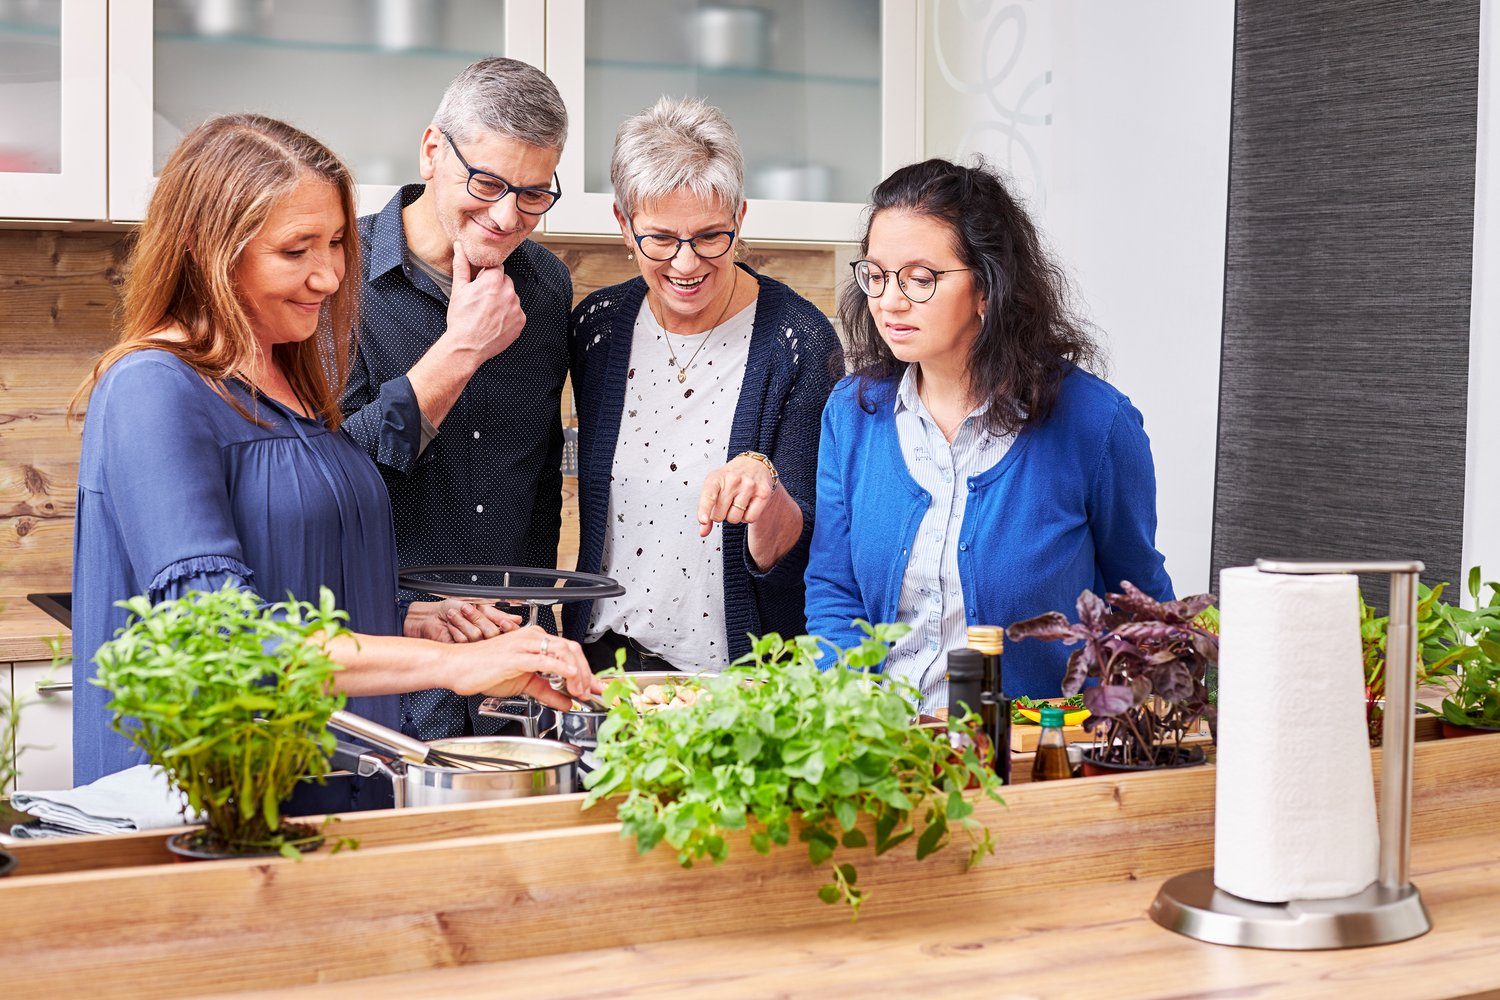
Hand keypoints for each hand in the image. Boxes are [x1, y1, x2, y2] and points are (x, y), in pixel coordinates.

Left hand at [404, 599, 520, 642]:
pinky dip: (455, 630)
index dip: (508, 628)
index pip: (508, 632)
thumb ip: (498, 614)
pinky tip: (450, 626)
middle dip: (478, 618)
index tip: (504, 622)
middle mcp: (483, 638)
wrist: (430, 616)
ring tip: (454, 615)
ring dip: (463, 622)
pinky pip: (464, 642)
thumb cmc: (451, 607)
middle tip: (467, 609)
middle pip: (492, 634)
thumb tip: (517, 619)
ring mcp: (472, 647)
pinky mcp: (461, 652)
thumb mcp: (479, 606)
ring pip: (477, 637)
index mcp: (491, 627)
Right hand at [440, 625, 601, 710]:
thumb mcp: (524, 684)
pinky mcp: (517, 656)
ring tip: (581, 691)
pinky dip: (562, 669)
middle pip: (573, 650)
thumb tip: (567, 702)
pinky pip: (545, 659)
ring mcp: (525, 645)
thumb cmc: (483, 670)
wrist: (457, 667)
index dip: (588, 670)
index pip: (570, 652)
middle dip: (588, 673)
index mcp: (536, 641)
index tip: (598, 687)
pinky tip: (570, 679)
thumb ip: (547, 691)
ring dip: (578, 673)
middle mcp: (533, 638)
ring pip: (563, 652)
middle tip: (593, 692)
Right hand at [442, 241, 526, 364]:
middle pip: (505, 281)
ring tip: (488, 313)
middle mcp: (509, 292)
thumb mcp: (459, 289)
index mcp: (494, 281)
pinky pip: (517, 312)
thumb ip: (462, 265)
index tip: (480, 285)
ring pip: (511, 297)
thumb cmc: (461, 318)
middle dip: (496, 287)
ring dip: (503, 301)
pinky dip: (509, 315)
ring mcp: (517, 307)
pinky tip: (496, 321)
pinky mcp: (521, 321)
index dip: (486, 276)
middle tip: (482, 300)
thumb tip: (460, 247)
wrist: (467, 346)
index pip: (496, 268)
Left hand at [696, 454, 778, 536]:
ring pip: (735, 519)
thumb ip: (706, 510)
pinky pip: (750, 518)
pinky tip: (748, 505)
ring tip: (737, 502)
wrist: (754, 465)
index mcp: (716, 477)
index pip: (709, 495)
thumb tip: (703, 532)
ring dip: (734, 516)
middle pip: (720, 515)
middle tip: (726, 503)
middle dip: (720, 515)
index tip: (703, 520)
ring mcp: (749, 486)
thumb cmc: (730, 479)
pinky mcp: (763, 493)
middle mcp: (733, 480)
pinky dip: (747, 517)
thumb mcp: (714, 488)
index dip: (704, 509)